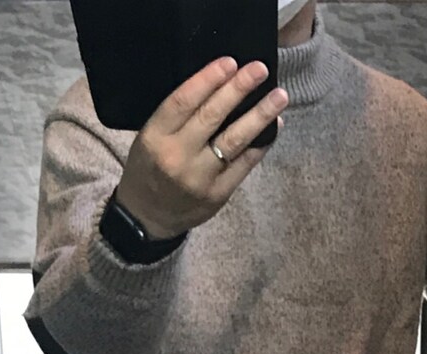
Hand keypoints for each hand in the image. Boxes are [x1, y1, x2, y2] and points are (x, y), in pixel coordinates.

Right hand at [116, 58, 287, 239]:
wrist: (147, 218)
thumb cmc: (149, 169)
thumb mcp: (149, 138)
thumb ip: (177, 117)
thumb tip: (220, 86)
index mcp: (155, 137)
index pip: (183, 101)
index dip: (208, 79)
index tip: (230, 62)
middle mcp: (177, 157)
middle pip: (212, 117)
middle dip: (238, 90)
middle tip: (260, 69)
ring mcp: (200, 178)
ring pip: (234, 141)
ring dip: (260, 116)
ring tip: (279, 97)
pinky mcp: (218, 195)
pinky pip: (244, 165)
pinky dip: (261, 145)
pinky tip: (273, 127)